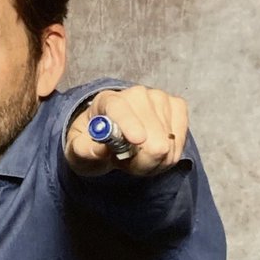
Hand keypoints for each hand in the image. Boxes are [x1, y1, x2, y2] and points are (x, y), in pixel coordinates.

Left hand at [65, 86, 188, 176]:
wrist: (110, 138)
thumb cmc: (93, 144)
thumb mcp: (79, 152)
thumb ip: (85, 151)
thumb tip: (99, 149)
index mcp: (106, 101)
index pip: (119, 108)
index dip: (129, 123)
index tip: (137, 140)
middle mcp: (135, 94)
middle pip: (150, 133)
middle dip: (142, 160)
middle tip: (127, 164)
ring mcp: (159, 98)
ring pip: (167, 143)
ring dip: (154, 161)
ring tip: (138, 157)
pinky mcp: (177, 106)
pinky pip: (180, 140)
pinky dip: (169, 155)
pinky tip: (154, 153)